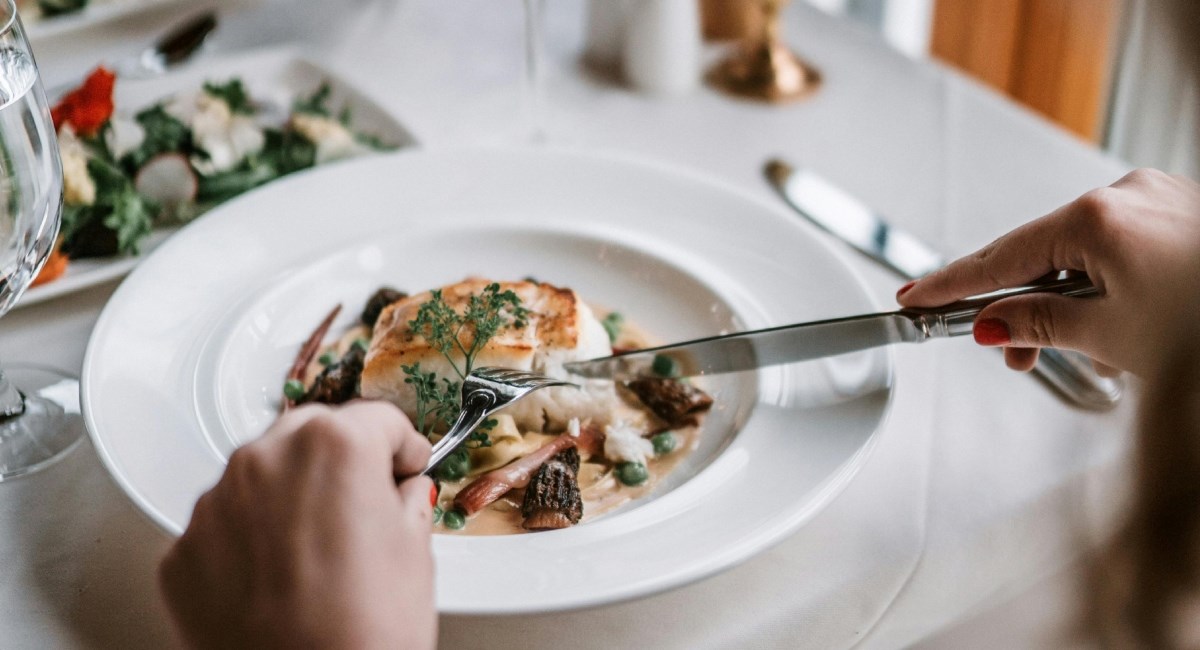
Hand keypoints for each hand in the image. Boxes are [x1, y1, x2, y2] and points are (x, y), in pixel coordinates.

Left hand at [159, 401, 435, 648]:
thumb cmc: (365, 636)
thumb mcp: (416, 553)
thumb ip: (405, 501)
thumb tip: (399, 494)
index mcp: (333, 446)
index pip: (377, 419)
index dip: (402, 446)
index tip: (405, 464)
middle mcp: (264, 460)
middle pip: (311, 433)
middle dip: (340, 460)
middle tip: (366, 504)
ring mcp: (215, 505)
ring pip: (261, 476)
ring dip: (290, 497)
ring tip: (321, 553)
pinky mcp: (183, 552)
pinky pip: (225, 526)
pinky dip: (250, 541)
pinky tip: (282, 580)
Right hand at [897, 168, 1199, 376]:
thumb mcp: (1109, 335)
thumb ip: (1038, 324)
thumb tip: (995, 324)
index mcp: (1098, 216)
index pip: (1001, 257)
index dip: (953, 284)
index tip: (917, 297)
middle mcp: (1126, 196)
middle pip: (1042, 253)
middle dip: (1025, 307)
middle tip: (1009, 351)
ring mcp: (1159, 201)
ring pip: (1084, 255)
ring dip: (1073, 303)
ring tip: (1089, 349)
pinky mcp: (1183, 216)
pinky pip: (1120, 250)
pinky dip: (1108, 288)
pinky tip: (1119, 324)